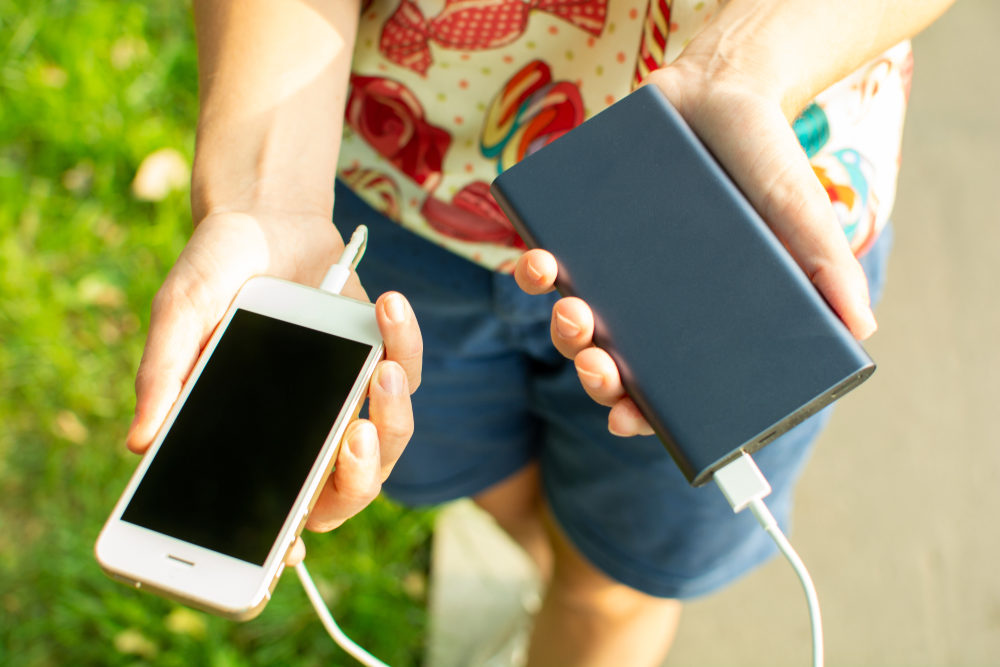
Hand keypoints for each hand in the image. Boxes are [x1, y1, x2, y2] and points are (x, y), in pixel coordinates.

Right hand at [126, 209, 422, 541]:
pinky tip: (388, 306)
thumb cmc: (215, 274)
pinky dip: (405, 344)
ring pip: (390, 438)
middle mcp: (308, 429)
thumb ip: (165, 374)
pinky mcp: (381, 359)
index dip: (284, 538)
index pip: (277, 507)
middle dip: (359, 476)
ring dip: (394, 410)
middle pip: (348, 488)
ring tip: (382, 367)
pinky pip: (407, 371)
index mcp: (256, 436)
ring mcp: (349, 398)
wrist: (263, 219)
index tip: (291, 545)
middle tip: (356, 437)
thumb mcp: (181, 316)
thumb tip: (139, 440)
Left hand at [514, 65, 875, 437]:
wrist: (720, 89)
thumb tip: (860, 331)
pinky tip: (537, 263)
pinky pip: (542, 262)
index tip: (625, 420)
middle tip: (598, 362)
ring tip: (572, 308)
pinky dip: (532, 270)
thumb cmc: (765, 163)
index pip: (661, 388)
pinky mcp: (577, 231)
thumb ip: (826, 267)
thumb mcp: (800, 213)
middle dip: (595, 373)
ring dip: (562, 329)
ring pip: (569, 321)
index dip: (639, 414)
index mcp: (692, 322)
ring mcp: (606, 270)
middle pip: (607, 363)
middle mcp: (644, 305)